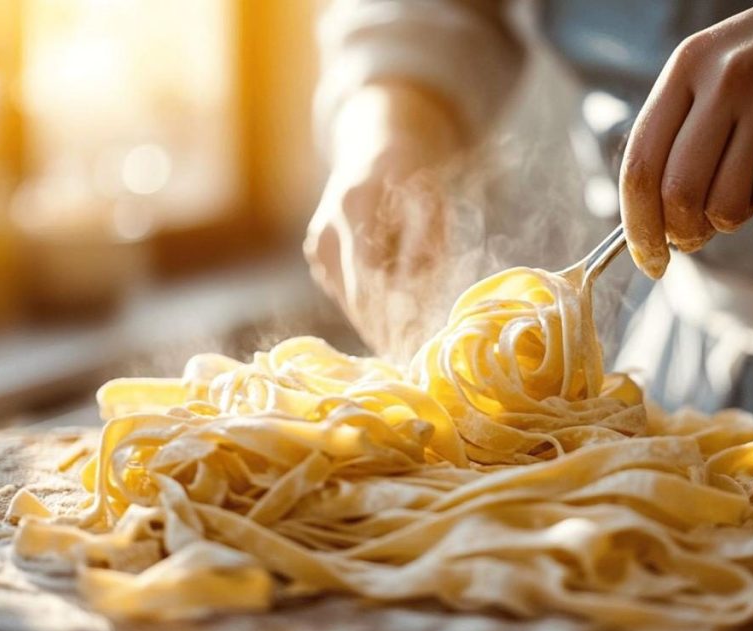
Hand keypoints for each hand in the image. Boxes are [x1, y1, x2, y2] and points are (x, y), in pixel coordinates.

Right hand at [305, 83, 462, 358]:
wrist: (373, 144)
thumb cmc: (414, 170)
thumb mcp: (434, 198)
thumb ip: (431, 245)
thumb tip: (429, 301)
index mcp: (356, 205)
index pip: (372, 276)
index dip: (393, 315)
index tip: (417, 346)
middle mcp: (328, 229)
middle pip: (357, 297)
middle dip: (388, 333)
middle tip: (414, 365)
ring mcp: (318, 244)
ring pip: (350, 302)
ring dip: (378, 330)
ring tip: (407, 358)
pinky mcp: (318, 255)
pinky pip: (346, 294)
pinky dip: (369, 314)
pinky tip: (392, 334)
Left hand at [619, 0, 752, 278]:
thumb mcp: (711, 68)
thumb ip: (678, 135)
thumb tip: (660, 224)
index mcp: (688, 67)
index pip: (642, 167)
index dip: (640, 227)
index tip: (650, 260)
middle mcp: (730, 81)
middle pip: (686, 196)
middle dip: (691, 230)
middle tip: (703, 232)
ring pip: (746, 203)